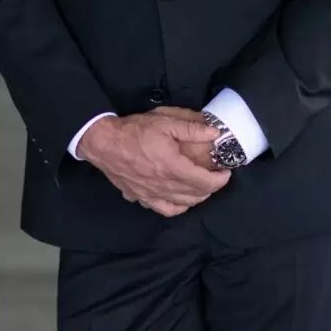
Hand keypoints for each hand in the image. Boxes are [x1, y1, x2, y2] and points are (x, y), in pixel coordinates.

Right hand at [77, 108, 230, 217]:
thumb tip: (214, 134)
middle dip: (211, 188)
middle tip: (216, 176)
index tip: (226, 172)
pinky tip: (180, 199)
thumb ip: (192, 128)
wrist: (103, 142)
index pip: (205, 182)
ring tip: (202, 186)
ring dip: (197, 198)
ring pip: (182, 205)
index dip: (220, 180)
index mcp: (173, 167)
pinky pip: (164, 209)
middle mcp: (164, 186)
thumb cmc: (134, 130)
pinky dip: (177, 207)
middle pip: (197, 195)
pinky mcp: (140, 197)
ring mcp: (151, 195)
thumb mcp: (165, 121)